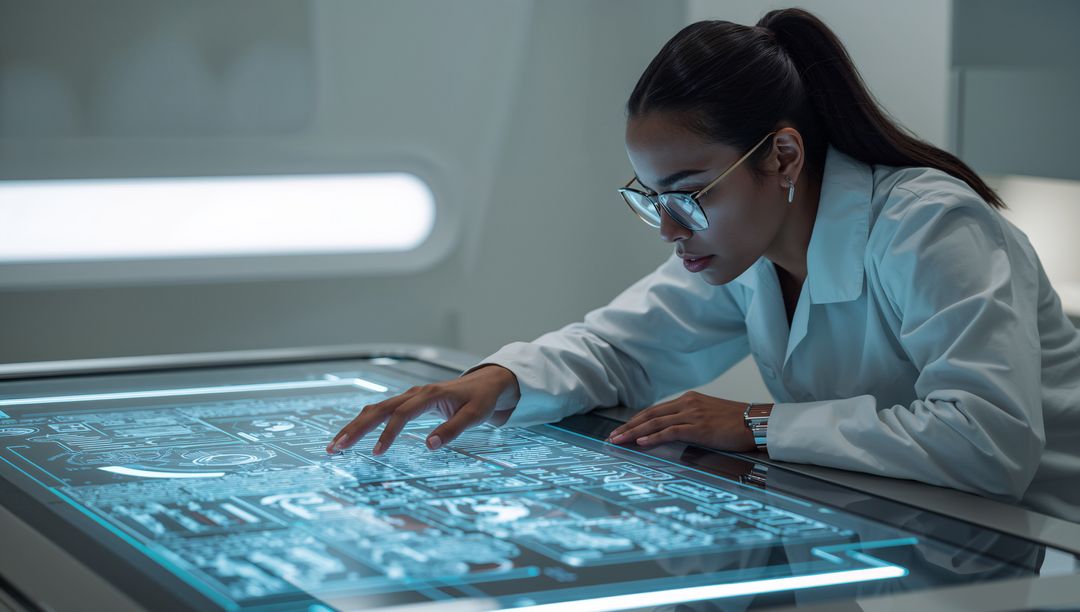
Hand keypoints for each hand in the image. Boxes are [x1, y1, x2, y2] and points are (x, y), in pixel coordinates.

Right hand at [325, 364, 520, 454]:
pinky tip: (353, 435)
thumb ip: (453, 429)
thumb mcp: (475, 416)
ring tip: (336, 445)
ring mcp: (409, 397)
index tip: (376, 453)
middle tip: (335, 448)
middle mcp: (414, 394)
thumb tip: (429, 446)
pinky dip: (364, 422)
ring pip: (375, 409)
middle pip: (378, 409)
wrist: (487, 382)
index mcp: (429, 395)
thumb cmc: (481, 400)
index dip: (387, 433)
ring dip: (354, 426)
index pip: (401, 415)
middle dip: (355, 428)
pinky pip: (381, 411)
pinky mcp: (408, 402)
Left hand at [605, 391, 764, 451]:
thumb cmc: (737, 423)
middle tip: (611, 437)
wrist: (758, 422)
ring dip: (633, 433)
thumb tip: (673, 434)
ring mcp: (692, 414)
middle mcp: (687, 403)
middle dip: (627, 427)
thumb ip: (690, 421)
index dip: (635, 421)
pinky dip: (652, 437)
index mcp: (688, 399)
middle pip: (649, 415)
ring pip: (654, 422)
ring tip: (618, 441)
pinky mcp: (698, 427)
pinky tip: (640, 443)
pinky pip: (669, 432)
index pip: (655, 410)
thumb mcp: (709, 417)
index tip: (621, 430)